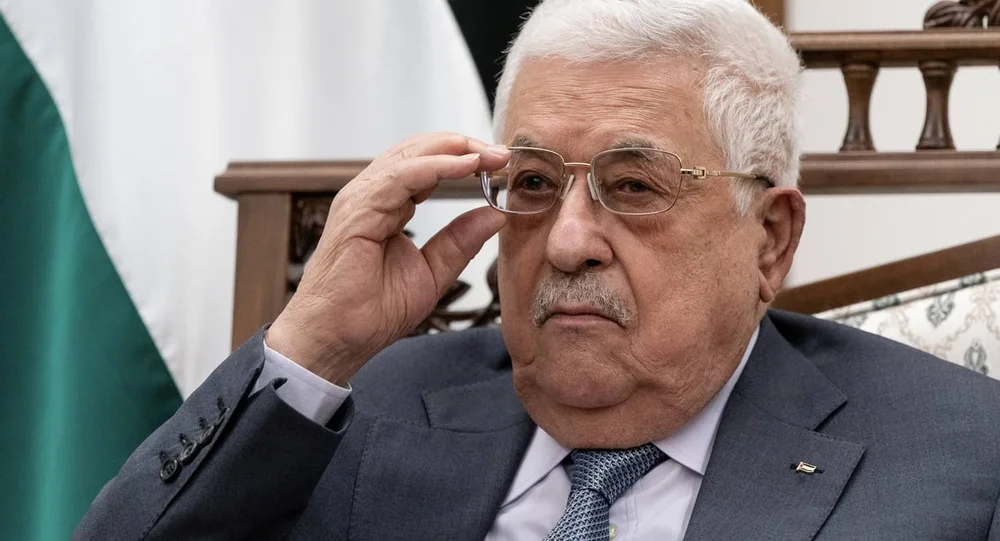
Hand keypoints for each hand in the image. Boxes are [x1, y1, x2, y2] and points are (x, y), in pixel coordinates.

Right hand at [266, 133, 509, 384]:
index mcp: (387, 206)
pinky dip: (436, 167)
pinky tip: (465, 166)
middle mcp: (371, 196)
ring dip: (454, 150)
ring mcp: (361, 200)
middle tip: (500, 152)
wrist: (335, 339)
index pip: (426, 166)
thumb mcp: (432, 272)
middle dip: (463, 146)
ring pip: (410, 156)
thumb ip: (460, 241)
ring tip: (489, 154)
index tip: (500, 163)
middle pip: (419, 151)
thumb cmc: (369, 312)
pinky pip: (401, 177)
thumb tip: (495, 214)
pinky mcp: (357, 210)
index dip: (464, 160)